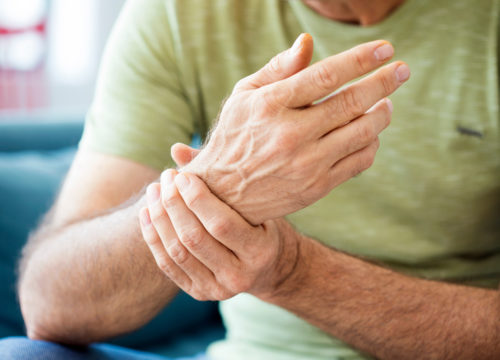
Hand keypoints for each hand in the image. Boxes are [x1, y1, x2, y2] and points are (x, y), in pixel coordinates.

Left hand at [139, 169, 299, 300]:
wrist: (268, 268)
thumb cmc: (262, 227)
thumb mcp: (255, 205)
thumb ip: (220, 178)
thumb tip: (176, 149)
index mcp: (259, 252)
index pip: (220, 224)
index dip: (197, 198)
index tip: (182, 175)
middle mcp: (238, 276)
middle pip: (194, 238)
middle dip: (174, 204)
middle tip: (166, 177)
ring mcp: (216, 289)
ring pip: (177, 252)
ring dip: (160, 218)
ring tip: (154, 191)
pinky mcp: (198, 293)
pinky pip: (167, 265)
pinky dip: (153, 237)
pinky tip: (147, 212)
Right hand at [183, 34, 409, 224]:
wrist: (224, 196)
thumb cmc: (234, 137)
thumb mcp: (244, 97)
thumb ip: (277, 69)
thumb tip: (307, 42)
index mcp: (270, 106)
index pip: (325, 76)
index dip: (360, 60)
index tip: (386, 49)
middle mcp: (290, 135)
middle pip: (351, 103)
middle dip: (384, 83)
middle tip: (403, 70)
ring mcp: (306, 164)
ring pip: (362, 133)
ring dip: (382, 113)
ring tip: (387, 103)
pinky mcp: (317, 187)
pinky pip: (359, 162)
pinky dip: (372, 144)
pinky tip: (370, 133)